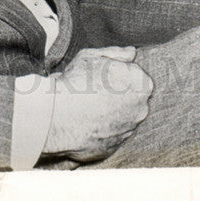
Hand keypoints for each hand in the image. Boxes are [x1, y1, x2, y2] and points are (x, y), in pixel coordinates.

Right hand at [42, 46, 152, 161]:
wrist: (58, 117)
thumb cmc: (76, 83)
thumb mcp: (93, 56)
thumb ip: (116, 53)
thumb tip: (131, 53)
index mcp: (141, 83)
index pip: (134, 74)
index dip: (116, 72)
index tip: (101, 75)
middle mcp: (141, 109)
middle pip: (131, 97)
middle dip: (117, 93)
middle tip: (93, 89)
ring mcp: (128, 130)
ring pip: (121, 117)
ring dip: (109, 112)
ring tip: (86, 106)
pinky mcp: (115, 147)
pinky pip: (110, 134)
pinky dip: (101, 129)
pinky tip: (85, 121)